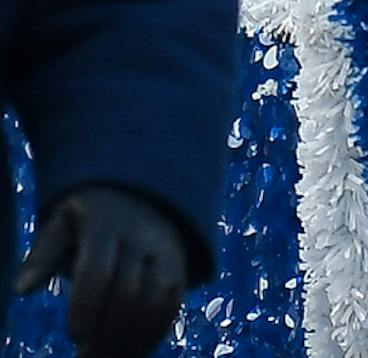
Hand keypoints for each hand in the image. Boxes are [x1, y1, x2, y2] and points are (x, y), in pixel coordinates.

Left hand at [16, 191, 189, 357]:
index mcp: (107, 222)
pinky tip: (129, 351)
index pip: (98, 268)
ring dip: (130, 341)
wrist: (142, 194)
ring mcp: (165, 251)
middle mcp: (142, 235)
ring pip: (155, 303)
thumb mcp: (63, 223)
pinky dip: (151, 335)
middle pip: (128, 293)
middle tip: (84, 357)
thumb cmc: (90, 218)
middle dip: (105, 334)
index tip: (74, 335)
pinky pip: (170, 306)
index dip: (87, 306)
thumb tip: (22, 290)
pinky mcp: (179, 268)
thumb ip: (43, 255)